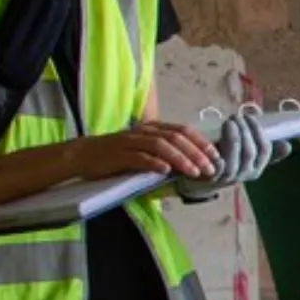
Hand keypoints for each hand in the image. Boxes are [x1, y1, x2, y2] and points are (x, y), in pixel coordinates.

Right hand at [70, 122, 217, 181]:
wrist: (83, 155)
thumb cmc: (118, 156)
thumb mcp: (144, 151)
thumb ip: (165, 154)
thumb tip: (193, 166)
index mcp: (152, 128)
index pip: (182, 130)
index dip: (201, 141)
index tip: (216, 155)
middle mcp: (143, 131)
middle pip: (175, 137)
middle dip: (196, 153)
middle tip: (210, 168)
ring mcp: (130, 141)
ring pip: (160, 146)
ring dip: (180, 159)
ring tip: (194, 172)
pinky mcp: (118, 154)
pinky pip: (138, 157)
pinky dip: (154, 163)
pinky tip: (166, 172)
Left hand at [175, 107, 286, 200]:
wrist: (203, 181)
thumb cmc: (227, 161)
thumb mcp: (247, 156)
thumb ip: (264, 150)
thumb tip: (287, 145)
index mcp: (257, 168)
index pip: (264, 149)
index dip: (258, 131)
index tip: (250, 116)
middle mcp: (245, 174)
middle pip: (250, 152)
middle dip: (244, 131)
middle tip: (237, 116)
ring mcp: (229, 177)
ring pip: (235, 158)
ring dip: (232, 138)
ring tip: (229, 122)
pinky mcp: (212, 178)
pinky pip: (217, 167)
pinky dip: (218, 155)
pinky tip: (216, 140)